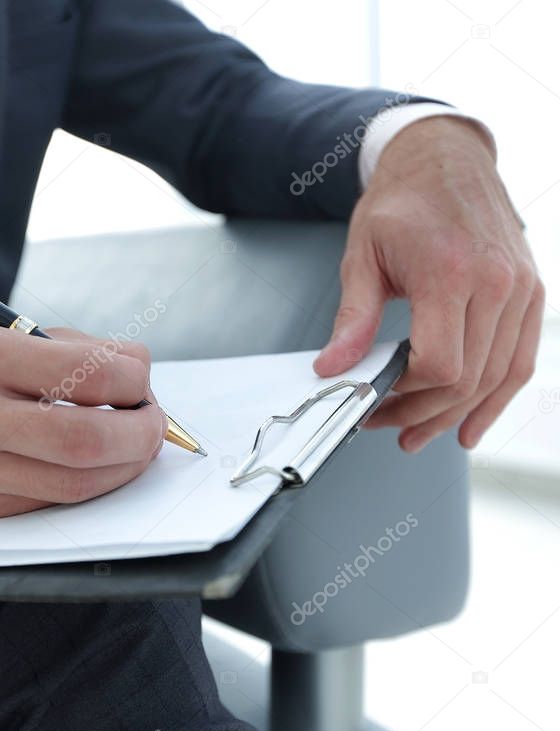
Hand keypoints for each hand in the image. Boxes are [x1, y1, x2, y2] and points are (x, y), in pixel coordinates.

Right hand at [0, 326, 165, 516]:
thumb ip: (71, 350)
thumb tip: (137, 369)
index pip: (83, 375)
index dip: (132, 380)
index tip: (142, 379)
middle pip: (84, 440)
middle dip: (140, 433)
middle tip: (153, 422)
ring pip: (76, 484)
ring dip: (125, 465)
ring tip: (135, 443)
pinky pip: (54, 501)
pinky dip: (91, 483)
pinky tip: (101, 465)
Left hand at [314, 116, 544, 451]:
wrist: (444, 160)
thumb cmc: (402, 203)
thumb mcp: (362, 257)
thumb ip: (352, 319)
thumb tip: (333, 369)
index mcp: (450, 272)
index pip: (439, 364)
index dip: (405, 394)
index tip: (374, 400)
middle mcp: (495, 282)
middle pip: (467, 378)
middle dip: (422, 412)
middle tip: (386, 426)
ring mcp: (521, 289)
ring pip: (496, 377)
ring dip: (456, 415)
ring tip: (419, 436)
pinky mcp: (530, 293)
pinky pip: (520, 361)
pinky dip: (496, 398)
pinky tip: (470, 423)